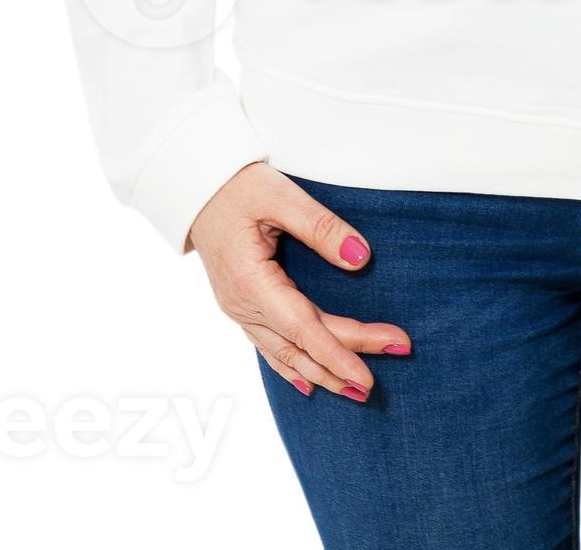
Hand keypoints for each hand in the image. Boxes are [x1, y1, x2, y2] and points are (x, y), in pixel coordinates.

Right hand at [190, 162, 408, 402]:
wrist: (195, 188)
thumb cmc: (237, 188)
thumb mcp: (281, 196)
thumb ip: (322, 228)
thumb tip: (361, 259)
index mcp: (251, 283)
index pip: (305, 328)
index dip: (339, 353)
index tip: (371, 373)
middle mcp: (242, 304)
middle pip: (300, 344)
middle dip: (343, 363)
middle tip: (385, 373)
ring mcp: (238, 308)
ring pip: (284, 352)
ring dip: (320, 373)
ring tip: (355, 393)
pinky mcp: (241, 304)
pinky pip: (268, 344)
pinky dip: (290, 365)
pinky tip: (308, 382)